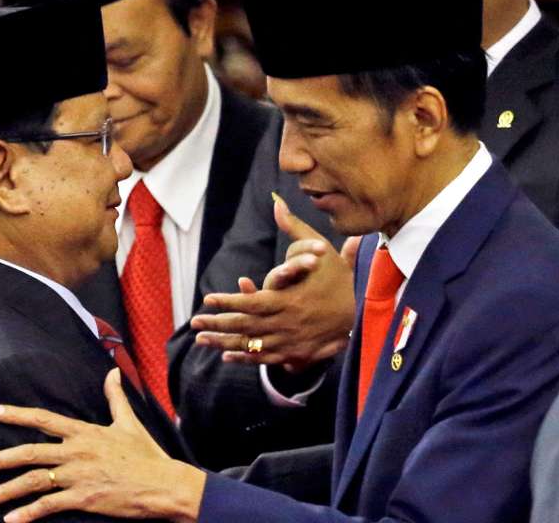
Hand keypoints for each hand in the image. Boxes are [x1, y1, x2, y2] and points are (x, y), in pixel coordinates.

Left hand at [0, 369, 204, 522]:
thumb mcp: (129, 423)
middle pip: (30, 452)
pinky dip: (28, 513)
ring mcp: (78, 476)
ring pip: (33, 481)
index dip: (16, 414)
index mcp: (84, 432)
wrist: (163, 485)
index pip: (43, 419)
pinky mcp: (84, 499)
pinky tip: (11, 519)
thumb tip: (112, 372)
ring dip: (7, 490)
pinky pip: (49, 506)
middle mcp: (76, 451)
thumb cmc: (147, 455)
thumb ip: (116, 397)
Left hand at [190, 194, 356, 370]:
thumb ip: (294, 227)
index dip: (228, 302)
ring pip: (252, 346)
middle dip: (217, 325)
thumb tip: (276, 201)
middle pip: (246, 327)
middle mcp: (287, 324)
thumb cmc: (339, 278)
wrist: (363, 311)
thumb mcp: (319, 249)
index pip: (251, 303)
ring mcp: (291, 342)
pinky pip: (265, 358)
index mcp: (289, 300)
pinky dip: (245, 358)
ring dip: (224, 344)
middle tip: (194, 323)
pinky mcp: (296, 353)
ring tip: (201, 340)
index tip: (207, 299)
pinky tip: (227, 356)